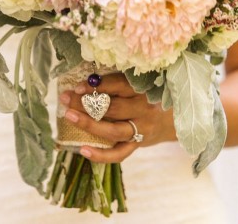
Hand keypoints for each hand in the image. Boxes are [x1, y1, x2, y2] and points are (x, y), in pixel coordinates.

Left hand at [59, 73, 175, 162]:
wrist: (171, 120)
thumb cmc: (149, 98)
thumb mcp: (142, 86)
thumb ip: (121, 84)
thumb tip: (87, 81)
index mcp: (145, 90)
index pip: (120, 85)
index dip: (98, 85)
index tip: (78, 85)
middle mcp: (145, 109)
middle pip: (113, 107)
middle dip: (85, 103)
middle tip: (66, 98)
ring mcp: (142, 129)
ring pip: (114, 130)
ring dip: (89, 124)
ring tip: (69, 116)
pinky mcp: (138, 145)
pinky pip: (119, 153)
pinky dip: (100, 155)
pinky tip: (83, 150)